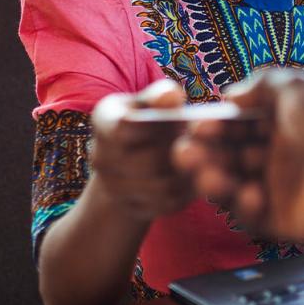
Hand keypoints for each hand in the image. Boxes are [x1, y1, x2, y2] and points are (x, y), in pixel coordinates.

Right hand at [88, 79, 194, 221]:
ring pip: (161, 187)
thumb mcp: (151, 102)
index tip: (182, 121)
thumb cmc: (151, 120)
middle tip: (203, 143)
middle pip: (148, 162)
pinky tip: (195, 177)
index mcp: (104, 120)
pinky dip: (187, 192)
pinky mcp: (132, 209)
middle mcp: (100, 157)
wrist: (138, 159)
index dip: (157, 127)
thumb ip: (160, 97)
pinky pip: (167, 204)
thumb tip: (172, 95)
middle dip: (180, 153)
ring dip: (187, 174)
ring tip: (203, 160)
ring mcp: (113, 188)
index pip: (124, 128)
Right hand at [173, 69, 303, 242]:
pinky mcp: (280, 221)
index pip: (233, 128)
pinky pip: (250, 218)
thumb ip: (260, 86)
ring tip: (207, 176)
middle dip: (203, 156)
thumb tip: (230, 96)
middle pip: (226, 159)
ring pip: (231, 189)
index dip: (212, 128)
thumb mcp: (294, 88)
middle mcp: (275, 158)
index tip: (195, 125)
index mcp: (279, 127)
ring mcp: (277, 191)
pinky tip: (251, 194)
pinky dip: (244, 207)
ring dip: (214, 182)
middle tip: (184, 154)